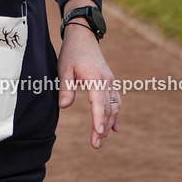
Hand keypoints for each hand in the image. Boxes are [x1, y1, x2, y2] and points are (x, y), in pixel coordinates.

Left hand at [57, 23, 120, 148]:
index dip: (98, 119)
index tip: (98, 134)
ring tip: (101, 140)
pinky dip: (116, 114)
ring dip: (109, 124)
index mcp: (95, 78)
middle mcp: (106, 81)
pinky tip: (115, 127)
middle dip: (103, 128)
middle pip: (108, 108)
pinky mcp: (110, 81)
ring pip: (114, 106)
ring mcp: (110, 81)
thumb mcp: (64, 68)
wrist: (83, 36)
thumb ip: (65, 88)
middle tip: (96, 145)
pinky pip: (117, 100)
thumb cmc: (72, 53)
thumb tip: (64, 107)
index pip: (99, 103)